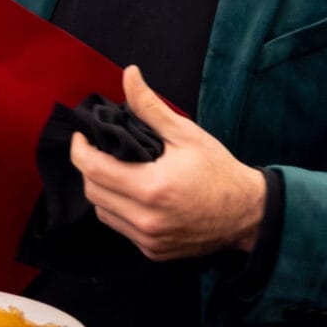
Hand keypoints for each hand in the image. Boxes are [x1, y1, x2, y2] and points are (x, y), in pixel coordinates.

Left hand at [70, 66, 266, 259]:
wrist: (247, 213)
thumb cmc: (219, 171)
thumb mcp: (186, 133)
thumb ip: (150, 106)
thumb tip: (129, 75)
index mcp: (150, 188)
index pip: (93, 170)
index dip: (80, 151)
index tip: (82, 137)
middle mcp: (145, 219)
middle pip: (93, 193)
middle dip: (89, 168)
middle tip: (98, 150)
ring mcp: (148, 239)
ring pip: (103, 213)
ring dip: (101, 190)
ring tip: (113, 170)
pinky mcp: (153, 251)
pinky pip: (121, 228)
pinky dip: (118, 210)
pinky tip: (131, 193)